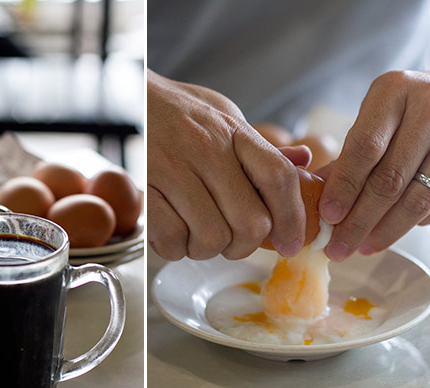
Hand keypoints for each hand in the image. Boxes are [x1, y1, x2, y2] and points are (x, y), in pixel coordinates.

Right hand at [147, 69, 307, 260]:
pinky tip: (173, 232)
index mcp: (233, 131)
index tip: (292, 243)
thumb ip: (260, 146)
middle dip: (245, 246)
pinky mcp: (144, 187)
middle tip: (233, 243)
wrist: (127, 94)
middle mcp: (206, 148)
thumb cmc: (178, 111)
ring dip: (208, 249)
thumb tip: (302, 161)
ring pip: (212, 237)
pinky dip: (176, 248)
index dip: (292, 218)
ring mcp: (172, 168)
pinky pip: (173, 238)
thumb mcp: (223, 115)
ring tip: (197, 234)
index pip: (279, 178)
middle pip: (250, 221)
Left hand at [318, 69, 429, 260]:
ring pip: (420, 197)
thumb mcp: (371, 118)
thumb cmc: (402, 109)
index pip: (364, 148)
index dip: (344, 186)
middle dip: (361, 220)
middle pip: (391, 178)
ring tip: (363, 247)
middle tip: (340, 246)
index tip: (328, 216)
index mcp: (394, 91)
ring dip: (387, 230)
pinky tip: (392, 231)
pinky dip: (416, 223)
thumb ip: (347, 156)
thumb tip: (315, 199)